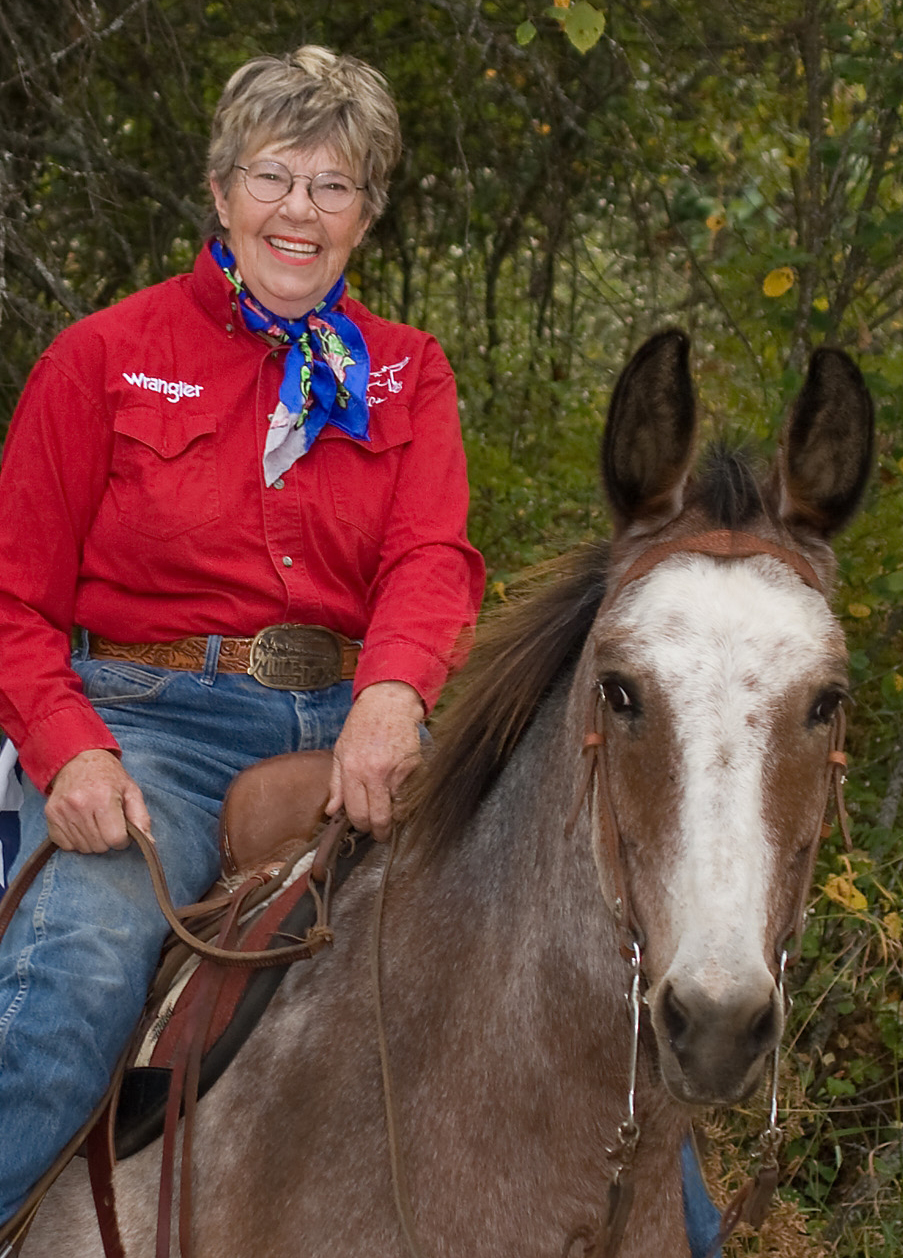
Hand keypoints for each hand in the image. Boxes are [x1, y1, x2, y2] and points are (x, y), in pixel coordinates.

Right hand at [45, 749, 152, 853]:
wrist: (77, 759)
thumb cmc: (109, 776)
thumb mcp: (131, 790)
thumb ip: (141, 817)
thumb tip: (149, 842)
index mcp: (104, 798)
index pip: (115, 839)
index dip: (123, 839)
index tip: (121, 828)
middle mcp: (80, 805)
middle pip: (99, 846)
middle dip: (108, 839)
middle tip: (108, 822)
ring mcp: (62, 811)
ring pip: (83, 848)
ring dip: (92, 841)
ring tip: (94, 821)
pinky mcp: (51, 816)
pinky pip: (66, 845)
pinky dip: (76, 840)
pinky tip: (81, 824)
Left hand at [327, 681, 424, 840]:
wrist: (388, 703)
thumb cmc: (362, 725)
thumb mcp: (340, 751)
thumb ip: (336, 784)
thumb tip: (332, 812)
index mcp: (353, 770)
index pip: (357, 812)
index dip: (361, 826)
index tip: (365, 828)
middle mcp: (375, 773)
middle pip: (380, 817)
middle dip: (380, 831)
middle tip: (381, 834)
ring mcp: (397, 770)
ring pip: (399, 807)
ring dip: (395, 811)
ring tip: (391, 805)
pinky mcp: (415, 766)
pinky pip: (411, 790)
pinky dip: (407, 793)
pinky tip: (400, 782)